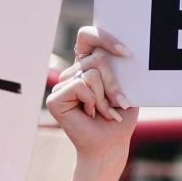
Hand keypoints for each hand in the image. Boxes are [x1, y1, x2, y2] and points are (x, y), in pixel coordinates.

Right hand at [47, 27, 137, 163]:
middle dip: (113, 83)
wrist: (110, 144)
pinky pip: (80, 85)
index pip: (88, 36)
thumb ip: (116, 67)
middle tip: (117, 103)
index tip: (127, 54)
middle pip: (97, 58)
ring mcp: (61, 85)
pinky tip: (90, 114)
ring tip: (103, 112)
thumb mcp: (125, 87)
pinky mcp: (54, 98)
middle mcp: (72, 73)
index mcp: (87, 66)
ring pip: (91, 73)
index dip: (104, 38)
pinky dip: (92, 101)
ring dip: (104, 96)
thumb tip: (109, 53)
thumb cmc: (120, 117)